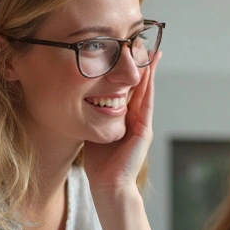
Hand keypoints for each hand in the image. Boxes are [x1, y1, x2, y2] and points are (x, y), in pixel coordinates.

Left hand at [83, 53, 158, 193]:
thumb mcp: (93, 131)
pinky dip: (148, 88)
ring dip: (149, 72)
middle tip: (144, 44)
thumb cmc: (99, 164)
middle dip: (142, 66)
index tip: (128, 53)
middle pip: (140, 86)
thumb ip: (91, 116)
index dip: (129, 71)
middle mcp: (136, 119)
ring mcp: (142, 125)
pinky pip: (145, 104)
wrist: (108, 185)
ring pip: (146, 92)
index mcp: (124, 119)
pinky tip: (149, 73)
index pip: (128, 90)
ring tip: (152, 52)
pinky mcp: (143, 131)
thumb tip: (76, 99)